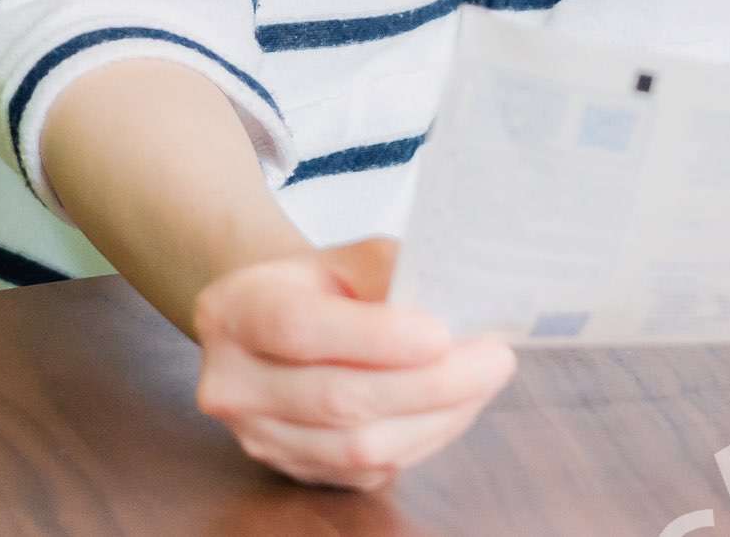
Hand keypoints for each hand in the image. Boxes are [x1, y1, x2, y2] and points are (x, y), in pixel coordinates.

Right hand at [190, 237, 517, 490]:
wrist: (279, 326)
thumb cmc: (323, 285)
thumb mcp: (346, 256)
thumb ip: (390, 272)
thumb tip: (456, 300)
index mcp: (237, 311)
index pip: (301, 329)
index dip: (375, 338)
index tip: (442, 333)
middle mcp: (234, 383)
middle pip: (337, 399)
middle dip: (431, 384)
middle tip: (495, 360)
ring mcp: (259, 437)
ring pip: (357, 448)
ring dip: (437, 419)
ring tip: (484, 383)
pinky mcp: (293, 471)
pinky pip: (367, 471)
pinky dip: (423, 440)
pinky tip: (453, 408)